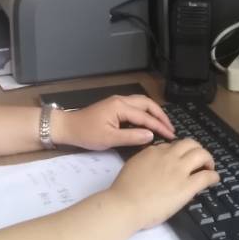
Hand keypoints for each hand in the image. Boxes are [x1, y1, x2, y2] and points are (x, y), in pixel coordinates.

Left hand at [53, 95, 175, 149]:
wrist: (68, 128)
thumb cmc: (86, 134)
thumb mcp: (109, 139)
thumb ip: (131, 137)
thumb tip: (151, 135)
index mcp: (120, 106)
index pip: (145, 116)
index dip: (159, 126)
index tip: (171, 135)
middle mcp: (121, 100)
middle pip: (147, 103)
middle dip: (160, 115)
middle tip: (170, 128)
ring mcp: (117, 102)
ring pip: (142, 103)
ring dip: (154, 112)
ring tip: (163, 125)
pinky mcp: (114, 106)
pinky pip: (135, 106)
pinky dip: (145, 113)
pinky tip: (149, 122)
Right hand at [108, 139, 218, 229]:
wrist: (125, 205)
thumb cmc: (124, 191)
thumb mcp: (133, 167)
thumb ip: (146, 162)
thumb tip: (156, 166)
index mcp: (153, 151)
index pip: (171, 146)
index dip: (178, 152)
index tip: (180, 160)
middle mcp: (168, 156)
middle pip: (190, 143)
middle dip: (197, 149)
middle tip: (199, 159)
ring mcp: (178, 170)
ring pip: (201, 154)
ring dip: (207, 159)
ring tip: (209, 166)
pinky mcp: (186, 186)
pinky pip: (206, 176)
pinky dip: (213, 175)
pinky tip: (214, 179)